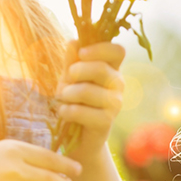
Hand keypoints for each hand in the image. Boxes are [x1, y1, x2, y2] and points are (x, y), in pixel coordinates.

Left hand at [57, 41, 125, 156]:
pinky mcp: (106, 122)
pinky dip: (67, 111)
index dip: (100, 48)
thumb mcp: (69, 78)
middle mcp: (118, 84)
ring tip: (62, 99)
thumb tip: (73, 42)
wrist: (77, 138)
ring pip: (88, 90)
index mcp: (111, 69)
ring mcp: (115, 104)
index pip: (118, 51)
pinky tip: (64, 113)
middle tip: (67, 80)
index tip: (82, 53)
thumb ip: (72, 61)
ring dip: (68, 93)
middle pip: (101, 68)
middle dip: (77, 72)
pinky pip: (82, 111)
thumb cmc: (74, 102)